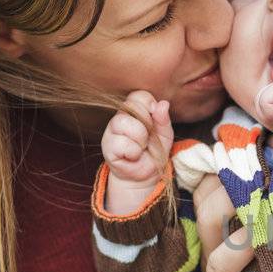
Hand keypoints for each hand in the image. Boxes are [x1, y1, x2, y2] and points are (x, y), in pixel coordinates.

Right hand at [101, 91, 171, 213]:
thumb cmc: (154, 151)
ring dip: (140, 140)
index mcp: (134, 111)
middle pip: (133, 106)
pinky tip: (133, 156)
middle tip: (147, 138)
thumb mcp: (165, 135)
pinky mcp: (107, 147)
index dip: (150, 105)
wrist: (146, 175)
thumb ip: (164, 120)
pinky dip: (134, 153)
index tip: (155, 119)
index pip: (139, 95)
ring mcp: (111, 131)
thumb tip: (163, 104)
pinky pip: (123, 143)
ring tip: (140, 148)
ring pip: (126, 124)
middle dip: (147, 125)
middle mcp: (120, 118)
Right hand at [186, 174, 266, 271]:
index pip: (209, 194)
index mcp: (220, 239)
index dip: (226, 172)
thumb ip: (265, 221)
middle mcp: (216, 261)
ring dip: (241, 246)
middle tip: (258, 179)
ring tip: (263, 231)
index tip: (252, 152)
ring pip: (220, 264)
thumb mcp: (252, 254)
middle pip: (209, 220)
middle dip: (228, 197)